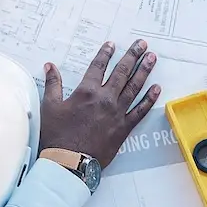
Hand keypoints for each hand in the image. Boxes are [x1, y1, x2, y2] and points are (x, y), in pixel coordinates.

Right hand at [39, 40, 159, 168]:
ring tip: (152, 58)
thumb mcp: (50, 106)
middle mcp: (105, 98)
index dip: (106, 53)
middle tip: (142, 44)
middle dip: (132, 56)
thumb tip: (50, 66)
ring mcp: (117, 113)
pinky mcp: (124, 128)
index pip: (98, 66)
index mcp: (86, 92)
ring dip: (144, 71)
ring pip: (134, 87)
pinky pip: (140, 111)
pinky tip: (156, 88)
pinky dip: (149, 99)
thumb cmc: (57, 135)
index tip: (112, 44)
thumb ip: (53, 84)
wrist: (70, 162)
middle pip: (122, 72)